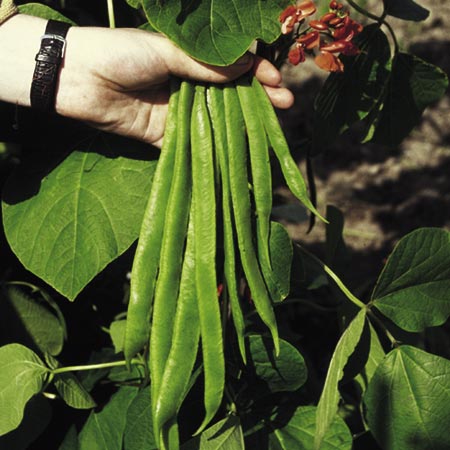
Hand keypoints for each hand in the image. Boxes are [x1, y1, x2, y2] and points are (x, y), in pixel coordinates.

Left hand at [56, 27, 293, 146]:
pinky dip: (218, 151)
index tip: (275, 82)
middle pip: (231, 96)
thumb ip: (204, 64)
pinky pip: (197, 145)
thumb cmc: (119, 53)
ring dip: (244, 126)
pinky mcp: (167, 138)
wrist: (79, 80)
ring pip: (219, 122)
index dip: (255, 73)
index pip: (231, 67)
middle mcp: (188, 87)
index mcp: (189, 60)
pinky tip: (241, 153)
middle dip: (258, 100)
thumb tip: (244, 69)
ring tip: (271, 130)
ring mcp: (180, 114)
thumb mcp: (165, 49)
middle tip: (285, 107)